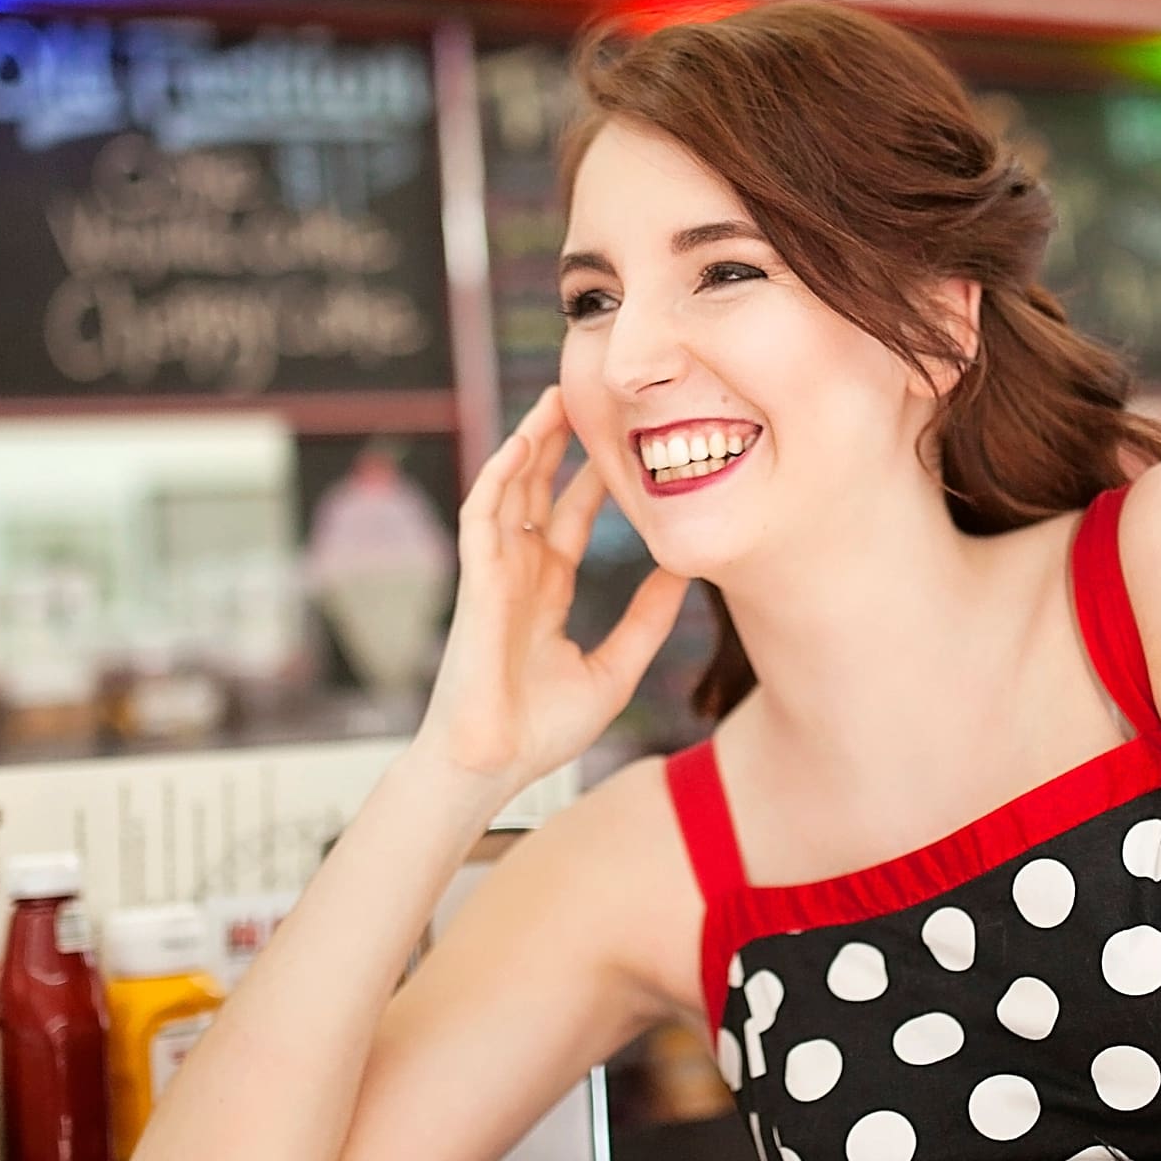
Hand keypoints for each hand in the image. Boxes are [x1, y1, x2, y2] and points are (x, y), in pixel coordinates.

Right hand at [418, 388, 691, 791]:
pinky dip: (499, 478)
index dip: (595, 480)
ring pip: (510, 491)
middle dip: (562, 445)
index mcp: (547, 592)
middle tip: (590, 394)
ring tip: (557, 397)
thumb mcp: (615, 669)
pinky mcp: (476, 580)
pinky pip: (482, 516)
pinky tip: (523, 444)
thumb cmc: (542, 732)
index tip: (627, 442)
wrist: (492, 766)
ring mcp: (495, 573)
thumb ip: (646, 621)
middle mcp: (519, 574)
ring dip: (530, 443)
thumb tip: (684, 575)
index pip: (574, 521)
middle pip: (541, 492)